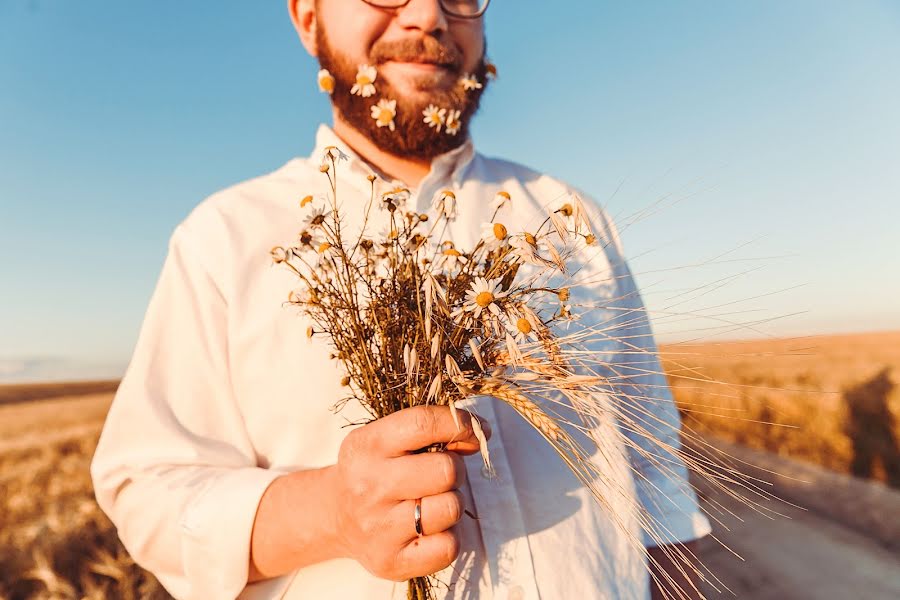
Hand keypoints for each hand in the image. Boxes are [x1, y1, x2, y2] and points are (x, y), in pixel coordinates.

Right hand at [331, 405, 490, 580]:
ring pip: (451, 508)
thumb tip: (478, 435)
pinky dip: (448, 536)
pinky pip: (448, 546)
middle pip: (446, 470)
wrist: (334, 516)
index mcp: (367, 446)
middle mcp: (369, 486)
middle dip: (455, 469)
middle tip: (441, 475)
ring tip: (432, 501)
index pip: (423, 424)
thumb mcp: (385, 439)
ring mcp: (378, 528)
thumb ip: (427, 431)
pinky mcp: (391, 562)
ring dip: (452, 502)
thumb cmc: (373, 470)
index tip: (477, 429)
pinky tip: (430, 528)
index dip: (461, 423)